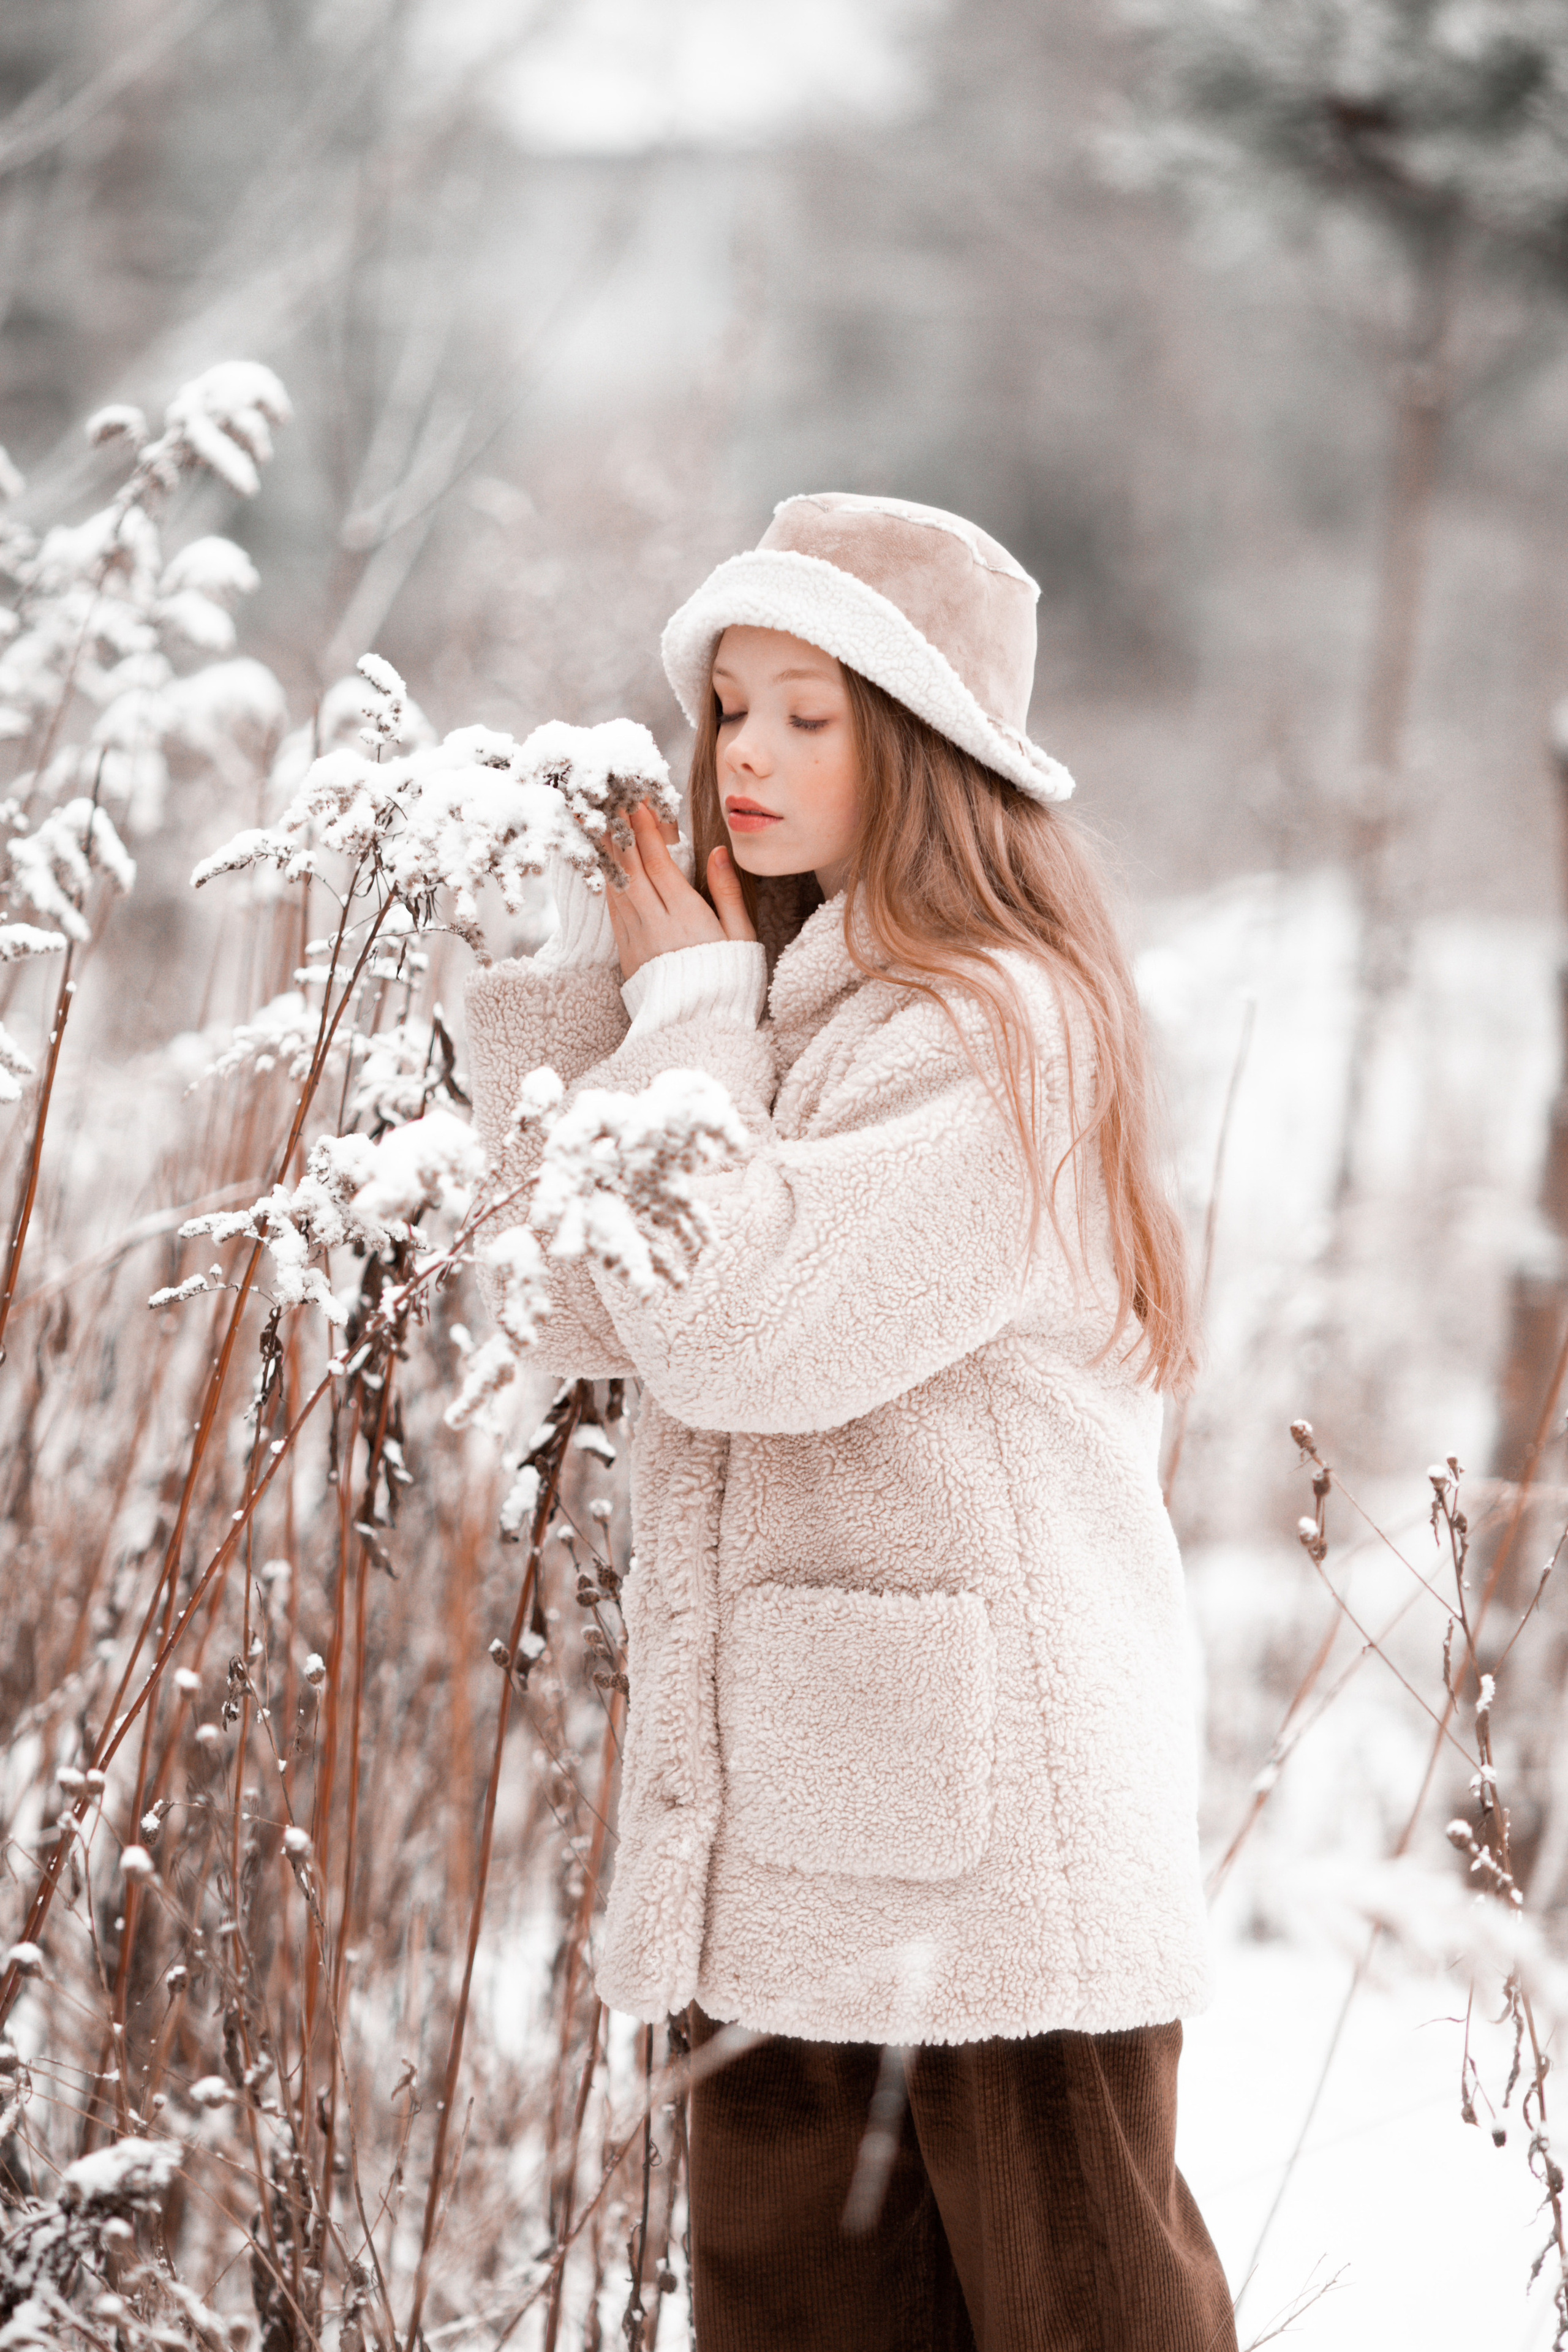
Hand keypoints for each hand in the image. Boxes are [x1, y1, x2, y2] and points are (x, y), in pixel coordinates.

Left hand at [602, 800, 756, 980]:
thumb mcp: (740, 935)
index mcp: (687, 916)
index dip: (645, 830)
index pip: (659, 863)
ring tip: (599, 823)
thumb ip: (727, 892)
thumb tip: (717, 852)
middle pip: (631, 868)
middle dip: (619, 832)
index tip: (637, 802)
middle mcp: (656, 923)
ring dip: (607, 852)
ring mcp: (636, 938)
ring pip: (617, 886)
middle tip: (608, 801)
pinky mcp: (625, 952)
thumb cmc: (729, 979)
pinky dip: (607, 881)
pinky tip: (604, 864)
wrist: (699, 1026)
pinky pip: (613, 909)